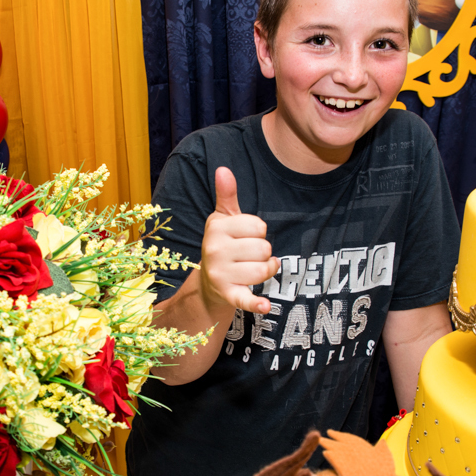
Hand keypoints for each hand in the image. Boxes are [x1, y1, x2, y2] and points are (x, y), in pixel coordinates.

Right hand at [200, 167, 279, 314]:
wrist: (208, 282)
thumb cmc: (223, 245)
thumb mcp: (223, 219)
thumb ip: (227, 195)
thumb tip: (223, 169)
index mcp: (217, 228)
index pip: (259, 226)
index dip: (258, 232)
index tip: (246, 237)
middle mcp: (216, 250)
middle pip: (264, 248)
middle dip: (263, 253)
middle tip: (250, 256)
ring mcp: (220, 274)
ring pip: (264, 270)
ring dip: (267, 270)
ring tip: (255, 269)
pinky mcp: (228, 294)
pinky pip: (245, 298)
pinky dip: (256, 304)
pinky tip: (265, 306)